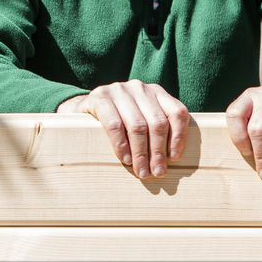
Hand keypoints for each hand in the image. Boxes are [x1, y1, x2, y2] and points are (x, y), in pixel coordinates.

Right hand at [57, 81, 189, 178]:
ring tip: (142, 172)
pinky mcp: (100, 98)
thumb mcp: (140, 120)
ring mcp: (119, 90)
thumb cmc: (118, 121)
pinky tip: (125, 159)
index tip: (175, 159)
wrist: (82, 110)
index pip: (177, 112)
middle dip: (158, 151)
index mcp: (156, 92)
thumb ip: (156, 130)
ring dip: (141, 153)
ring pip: (138, 126)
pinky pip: (114, 125)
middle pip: (157, 122)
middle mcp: (140, 88)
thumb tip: (172, 160)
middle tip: (157, 173)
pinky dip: (121, 145)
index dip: (179, 137)